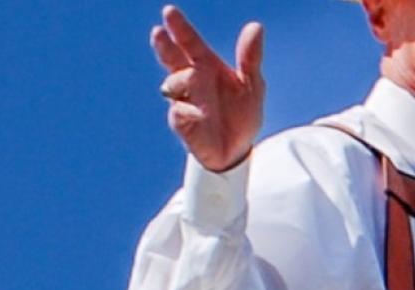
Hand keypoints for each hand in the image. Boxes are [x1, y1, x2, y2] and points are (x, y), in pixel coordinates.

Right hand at [152, 5, 264, 172]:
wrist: (236, 151)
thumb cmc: (241, 114)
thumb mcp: (252, 85)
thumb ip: (250, 58)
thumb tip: (255, 27)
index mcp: (206, 66)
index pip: (190, 43)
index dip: (180, 28)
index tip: (169, 12)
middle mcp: (190, 80)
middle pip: (172, 58)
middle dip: (165, 46)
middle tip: (158, 32)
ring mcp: (182, 100)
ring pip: (173, 83)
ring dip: (183, 80)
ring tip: (196, 81)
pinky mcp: (180, 122)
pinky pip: (179, 111)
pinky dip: (189, 110)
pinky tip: (200, 115)